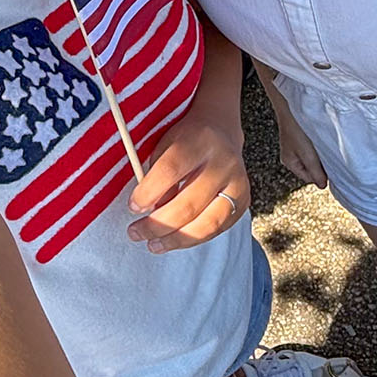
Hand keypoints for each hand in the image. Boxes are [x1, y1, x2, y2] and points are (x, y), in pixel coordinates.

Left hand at [125, 116, 248, 252]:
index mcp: (200, 140)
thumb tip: (148, 210)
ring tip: (153, 244)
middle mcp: (224, 162)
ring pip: (207, 223)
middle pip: (189, 203)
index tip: (133, 207)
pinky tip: (174, 240)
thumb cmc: (187, 140)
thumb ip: (157, 174)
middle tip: (136, 232)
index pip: (171, 170)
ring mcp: (237, 184)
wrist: (222, 131)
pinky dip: (193, 238)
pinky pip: (217, 229)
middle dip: (158, 224)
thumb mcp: (167, 144)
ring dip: (176, 239)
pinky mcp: (243, 202)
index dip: (149, 193)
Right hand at [275, 107, 327, 188]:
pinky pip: (314, 146)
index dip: (321, 175)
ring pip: (314, 157)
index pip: (310, 178)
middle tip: (329, 155)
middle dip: (322, 163)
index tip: (331, 168)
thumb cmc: (295, 127)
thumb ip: (316, 171)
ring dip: (321, 153)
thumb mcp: (307, 154)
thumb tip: (322, 186)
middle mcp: (292, 155)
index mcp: (290, 163)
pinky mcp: (302, 136)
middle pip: (312, 168)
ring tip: (325, 145)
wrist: (291, 104)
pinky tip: (322, 138)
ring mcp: (297, 145)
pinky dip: (319, 144)